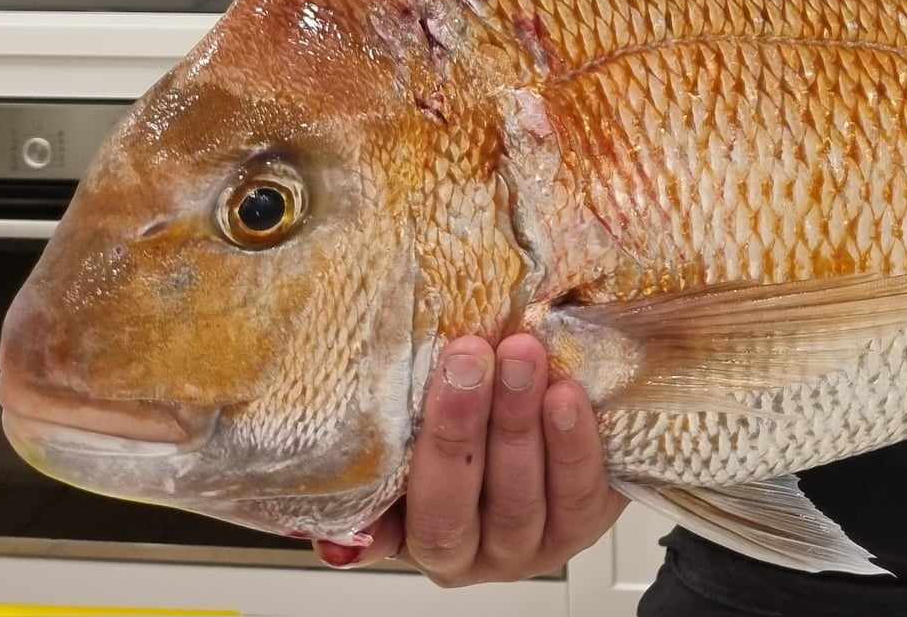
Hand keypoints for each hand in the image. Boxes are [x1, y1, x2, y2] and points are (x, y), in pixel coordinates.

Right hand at [314, 332, 625, 582]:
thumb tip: (323, 475)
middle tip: (467, 357)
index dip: (385, 493)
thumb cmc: (482, 414)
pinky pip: (578, 493)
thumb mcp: (427, 422)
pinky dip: (572, 442)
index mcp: (416, 533)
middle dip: (458, 430)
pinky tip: (566, 394)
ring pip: (517, 500)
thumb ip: (389, 441)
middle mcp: (471, 550)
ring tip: (521, 356)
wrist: (563, 410)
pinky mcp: (584, 522)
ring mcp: (530, 542)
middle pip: (453, 510)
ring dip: (517, 422)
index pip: (391, 523)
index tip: (391, 420)